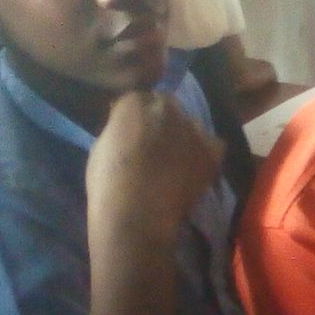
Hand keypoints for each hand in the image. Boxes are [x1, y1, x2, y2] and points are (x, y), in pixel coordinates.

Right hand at [87, 88, 223, 259]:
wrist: (136, 215)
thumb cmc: (108, 185)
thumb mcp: (102, 146)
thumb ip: (119, 129)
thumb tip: (129, 129)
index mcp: (133, 102)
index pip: (138, 100)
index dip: (136, 118)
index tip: (133, 135)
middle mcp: (166, 107)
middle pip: (166, 106)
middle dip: (161, 122)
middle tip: (156, 148)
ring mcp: (192, 127)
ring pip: (190, 125)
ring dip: (184, 136)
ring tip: (176, 162)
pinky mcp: (212, 150)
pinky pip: (213, 144)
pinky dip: (205, 153)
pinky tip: (194, 169)